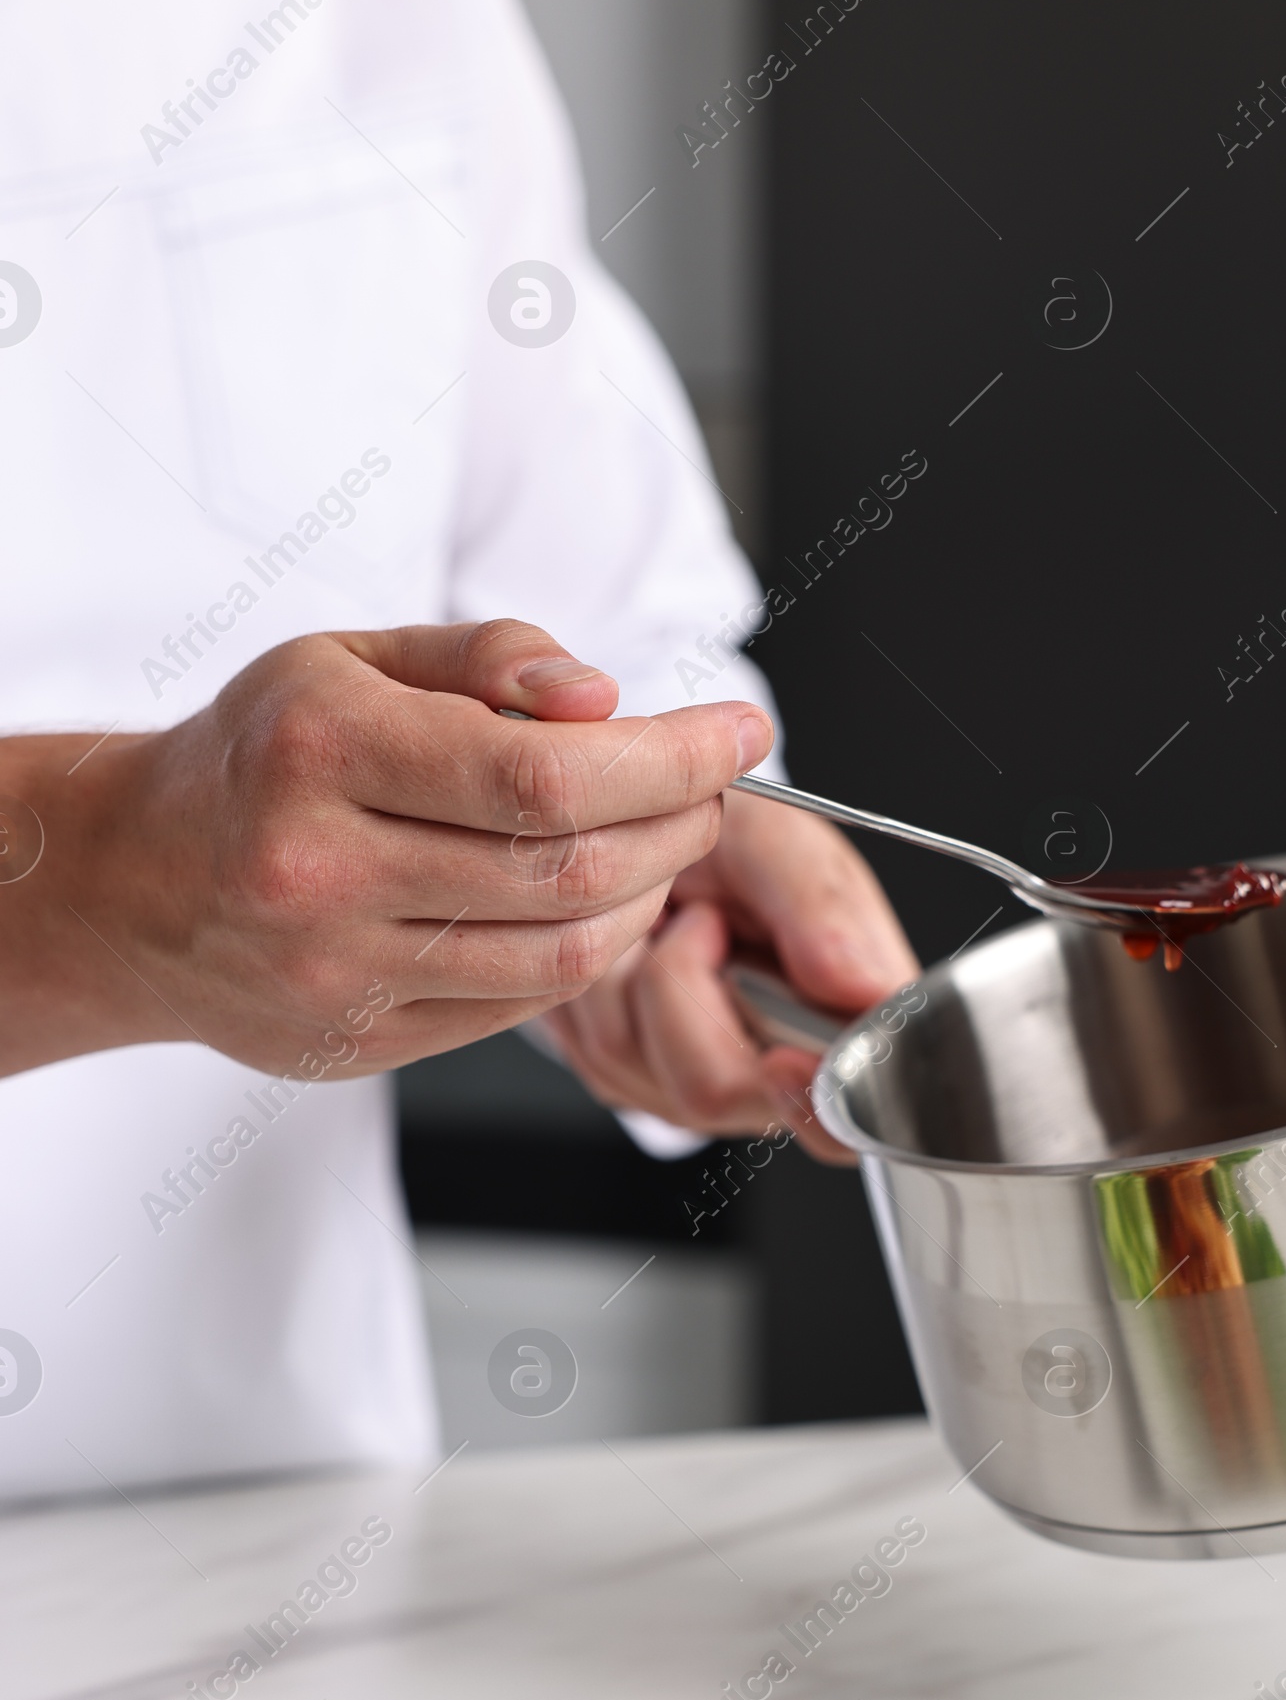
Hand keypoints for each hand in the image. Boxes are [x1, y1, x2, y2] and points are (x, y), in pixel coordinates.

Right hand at [0, 620, 771, 1078]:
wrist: (134, 882)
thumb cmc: (260, 754)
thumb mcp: (350, 658)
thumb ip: (487, 657)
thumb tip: (605, 699)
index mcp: (321, 752)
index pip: (543, 773)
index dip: (670, 760)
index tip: (737, 734)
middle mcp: (321, 871)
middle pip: (568, 871)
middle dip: (677, 826)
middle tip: (710, 789)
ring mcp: (338, 973)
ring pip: (560, 954)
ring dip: (649, 897)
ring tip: (662, 842)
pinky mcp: (359, 1042)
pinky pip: (520, 1005)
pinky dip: (591, 953)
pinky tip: (600, 903)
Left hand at [541, 783, 918, 1163]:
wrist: (656, 836)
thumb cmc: (733, 844)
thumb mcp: (783, 843)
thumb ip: (825, 910)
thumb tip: (864, 990)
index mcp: (843, 1025)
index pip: (848, 1115)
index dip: (814, 1100)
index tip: (782, 1060)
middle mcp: (776, 1075)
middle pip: (718, 1091)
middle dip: (688, 990)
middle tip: (706, 919)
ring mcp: (702, 1087)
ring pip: (639, 1066)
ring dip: (641, 973)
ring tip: (676, 924)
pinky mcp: (636, 1083)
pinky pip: (602, 1056)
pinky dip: (607, 987)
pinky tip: (643, 950)